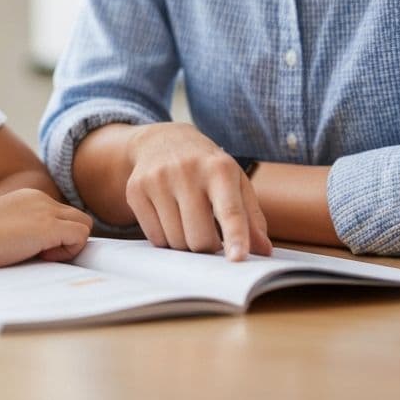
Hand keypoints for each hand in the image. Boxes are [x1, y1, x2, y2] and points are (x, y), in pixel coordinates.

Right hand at [0, 188, 92, 268]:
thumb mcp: (5, 227)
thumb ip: (25, 229)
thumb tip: (42, 248)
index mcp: (30, 198)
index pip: (61, 213)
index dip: (57, 234)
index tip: (38, 249)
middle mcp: (41, 199)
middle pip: (77, 216)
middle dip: (69, 238)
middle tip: (45, 254)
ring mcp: (46, 211)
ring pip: (84, 225)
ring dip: (70, 244)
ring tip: (44, 256)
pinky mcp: (48, 227)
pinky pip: (81, 236)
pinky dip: (69, 251)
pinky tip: (42, 257)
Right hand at [125, 122, 270, 259]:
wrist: (163, 141)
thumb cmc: (206, 167)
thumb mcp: (234, 181)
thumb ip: (250, 217)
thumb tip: (263, 251)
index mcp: (219, 168)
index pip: (229, 209)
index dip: (235, 236)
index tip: (238, 258)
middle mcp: (186, 170)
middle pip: (200, 238)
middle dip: (208, 246)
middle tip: (209, 232)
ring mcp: (158, 179)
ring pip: (176, 242)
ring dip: (186, 243)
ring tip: (187, 220)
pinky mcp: (136, 189)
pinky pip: (154, 238)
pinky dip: (165, 238)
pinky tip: (169, 217)